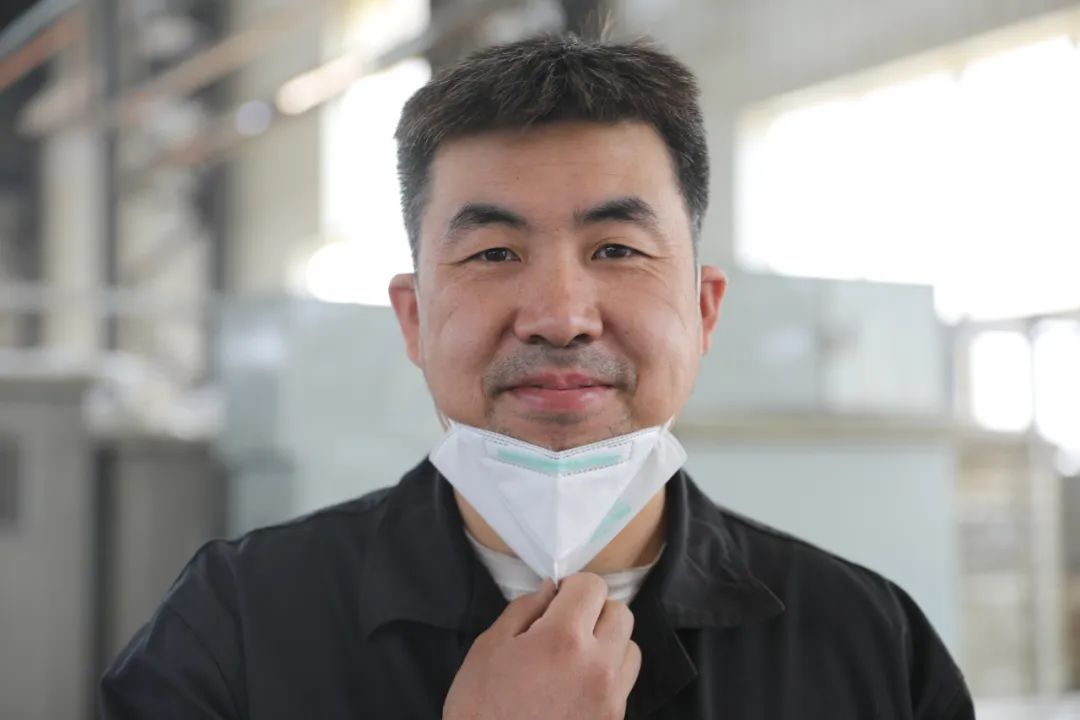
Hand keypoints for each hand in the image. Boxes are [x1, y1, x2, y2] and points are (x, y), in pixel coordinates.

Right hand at [443, 573, 640, 719]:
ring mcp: (610, 697)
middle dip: (595, 611)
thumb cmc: (480, 707)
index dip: (572, 587)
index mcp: (563, 638)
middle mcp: (597, 665)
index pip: (593, 586)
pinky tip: (578, 684)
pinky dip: (609, 674)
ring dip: (608, 643)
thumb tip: (549, 591)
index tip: (557, 600)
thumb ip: (523, 610)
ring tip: (575, 657)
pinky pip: (625, 683)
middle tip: (566, 625)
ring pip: (629, 648)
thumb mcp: (489, 647)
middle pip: (620, 613)